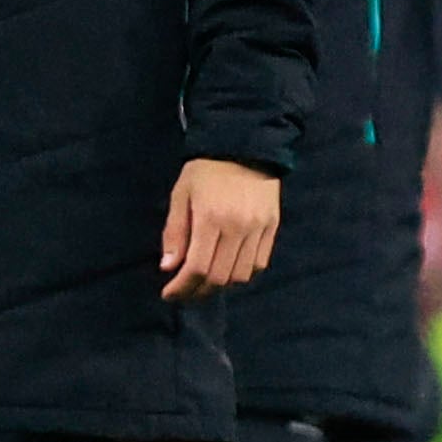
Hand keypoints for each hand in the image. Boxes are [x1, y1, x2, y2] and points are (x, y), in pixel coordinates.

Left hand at [161, 158, 281, 300]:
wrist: (245, 147)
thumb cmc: (205, 171)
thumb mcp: (181, 195)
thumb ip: (175, 232)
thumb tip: (169, 267)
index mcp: (210, 219)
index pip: (197, 267)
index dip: (181, 287)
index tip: (169, 294)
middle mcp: (237, 228)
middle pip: (219, 277)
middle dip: (198, 291)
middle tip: (184, 293)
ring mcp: (258, 229)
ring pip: (241, 275)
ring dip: (221, 285)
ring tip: (206, 283)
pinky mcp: (273, 227)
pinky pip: (260, 263)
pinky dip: (243, 273)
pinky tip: (229, 269)